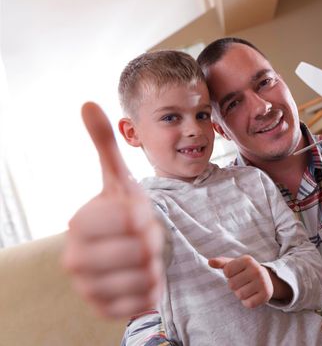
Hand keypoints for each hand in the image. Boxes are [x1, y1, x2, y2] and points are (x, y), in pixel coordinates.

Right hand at [62, 102, 166, 318]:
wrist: (122, 252)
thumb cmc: (124, 213)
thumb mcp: (119, 179)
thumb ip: (104, 144)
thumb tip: (88, 103)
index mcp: (79, 224)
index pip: (131, 220)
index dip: (145, 216)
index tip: (137, 216)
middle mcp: (74, 259)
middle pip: (142, 250)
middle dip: (153, 241)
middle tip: (143, 239)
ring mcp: (88, 289)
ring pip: (146, 277)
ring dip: (154, 265)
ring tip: (142, 258)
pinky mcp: (104, 310)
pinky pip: (144, 302)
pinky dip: (152, 289)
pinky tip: (141, 277)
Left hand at [208, 255, 273, 308]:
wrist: (267, 279)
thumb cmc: (245, 271)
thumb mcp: (235, 264)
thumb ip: (221, 263)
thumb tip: (209, 262)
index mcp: (247, 260)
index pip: (227, 271)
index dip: (229, 275)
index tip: (237, 273)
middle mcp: (256, 270)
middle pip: (232, 284)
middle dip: (234, 285)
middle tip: (242, 282)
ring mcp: (263, 282)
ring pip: (239, 294)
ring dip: (240, 294)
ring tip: (247, 288)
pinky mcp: (266, 295)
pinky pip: (248, 303)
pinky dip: (247, 302)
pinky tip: (252, 295)